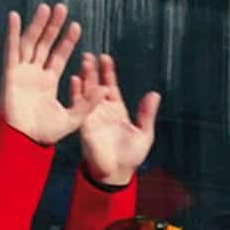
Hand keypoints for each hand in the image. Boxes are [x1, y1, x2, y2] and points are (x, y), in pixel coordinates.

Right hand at [0, 3, 84, 146]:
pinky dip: (12, 33)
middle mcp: (35, 74)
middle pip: (45, 44)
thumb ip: (87, 104)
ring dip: (37, 25)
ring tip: (46, 7)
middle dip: (53, 26)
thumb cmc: (45, 134)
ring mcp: (22, 72)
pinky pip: (11, 50)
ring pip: (30, 42)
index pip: (59, 56)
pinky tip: (14, 17)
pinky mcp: (10, 74)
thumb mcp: (73, 119)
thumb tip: (104, 89)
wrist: (23, 142)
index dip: (67, 41)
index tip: (76, 26)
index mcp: (48, 82)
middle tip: (62, 8)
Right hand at [77, 51, 160, 186]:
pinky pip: (79, 106)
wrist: (116, 174)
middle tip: (89, 55)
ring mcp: (92, 116)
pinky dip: (76, 93)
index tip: (105, 58)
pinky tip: (75, 80)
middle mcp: (102, 111)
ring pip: (86, 92)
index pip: (111, 86)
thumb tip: (154, 94)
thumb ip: (147, 114)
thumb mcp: (144, 133)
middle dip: (93, 70)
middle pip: (96, 85)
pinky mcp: (84, 125)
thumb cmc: (131, 157)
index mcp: (117, 110)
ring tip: (83, 61)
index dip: (108, 73)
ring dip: (84, 77)